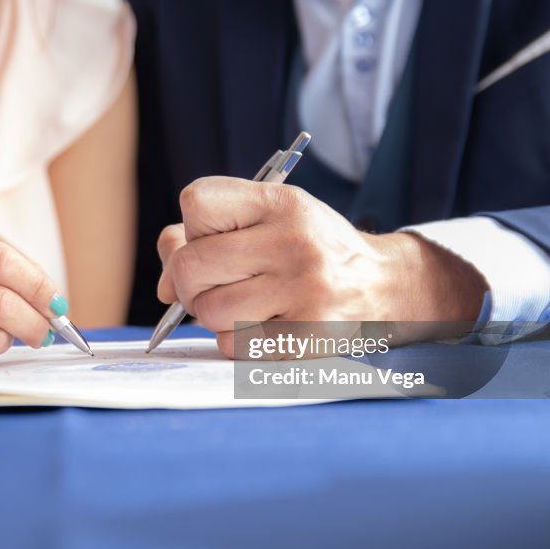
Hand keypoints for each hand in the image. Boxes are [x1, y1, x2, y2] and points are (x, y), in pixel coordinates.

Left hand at [156, 177, 487, 357]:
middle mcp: (293, 242)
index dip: (192, 228)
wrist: (386, 287)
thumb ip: (206, 237)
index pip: (196, 202)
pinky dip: (236, 342)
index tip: (216, 240)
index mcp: (281, 204)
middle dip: (190, 282)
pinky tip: (265, 328)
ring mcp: (304, 291)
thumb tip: (163, 284)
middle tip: (216, 285)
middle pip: (190, 266)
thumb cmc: (310, 252)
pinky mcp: (308, 337)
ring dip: (214, 316)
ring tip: (245, 307)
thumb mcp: (269, 221)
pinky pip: (233, 346)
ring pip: (208, 311)